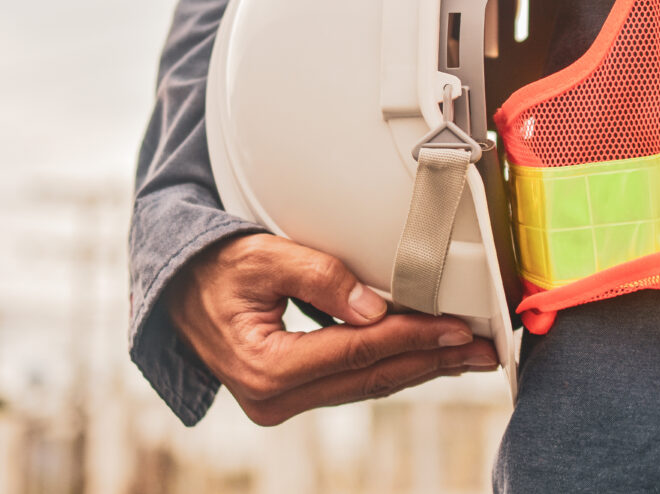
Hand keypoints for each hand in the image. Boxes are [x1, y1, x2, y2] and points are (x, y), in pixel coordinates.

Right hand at [166, 233, 498, 425]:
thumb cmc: (214, 267)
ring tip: (465, 356)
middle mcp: (273, 397)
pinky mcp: (288, 394)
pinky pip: (350, 382)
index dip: (411, 337)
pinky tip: (421, 358)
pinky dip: (389, 367)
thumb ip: (319, 277)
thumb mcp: (262, 257)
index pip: (355, 351)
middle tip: (482, 350)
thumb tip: (377, 309)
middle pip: (369, 377)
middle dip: (429, 361)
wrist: (177, 290)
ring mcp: (280, 401)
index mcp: (264, 367)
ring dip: (417, 367)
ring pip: (365, 384)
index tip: (455, 327)